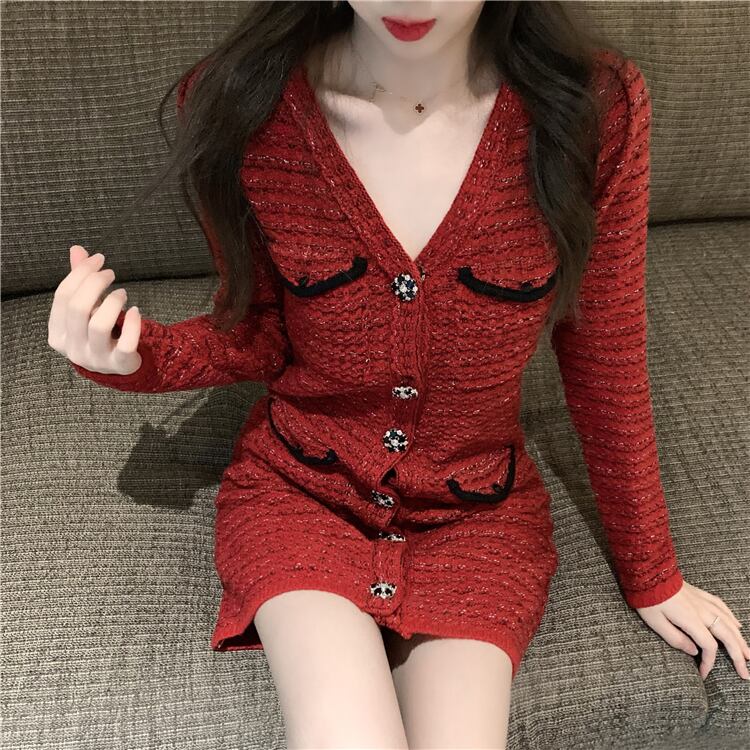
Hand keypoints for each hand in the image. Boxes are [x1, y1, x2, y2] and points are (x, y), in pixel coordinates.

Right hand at [48, 244, 142, 374]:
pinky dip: (133, 324)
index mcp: (57, 334)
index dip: (80, 273)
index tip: (99, 259)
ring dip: (113, 302)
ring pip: (99, 325)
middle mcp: (73, 349)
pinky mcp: (119, 365)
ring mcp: (96, 359)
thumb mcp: (87, 309)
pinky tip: (137, 311)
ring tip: (123, 293)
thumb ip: (81, 282)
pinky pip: (126, 344)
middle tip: (110, 273)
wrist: (119, 368)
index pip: (62, 297)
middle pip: (78, 308)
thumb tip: (77, 249)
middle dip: (95, 283)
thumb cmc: (100, 334)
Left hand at [635, 579, 749, 680]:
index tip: (703, 674)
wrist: (648, 573)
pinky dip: (732, 618)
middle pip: (728, 636)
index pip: (709, 646)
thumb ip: (676, 639)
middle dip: (738, 656)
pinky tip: (738, 625)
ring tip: (748, 654)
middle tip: (745, 674)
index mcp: (692, 620)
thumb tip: (695, 652)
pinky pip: (722, 606)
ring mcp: (703, 601)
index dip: (709, 662)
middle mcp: (703, 611)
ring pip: (729, 622)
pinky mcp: (700, 594)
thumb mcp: (656, 623)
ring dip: (740, 639)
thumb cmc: (648, 599)